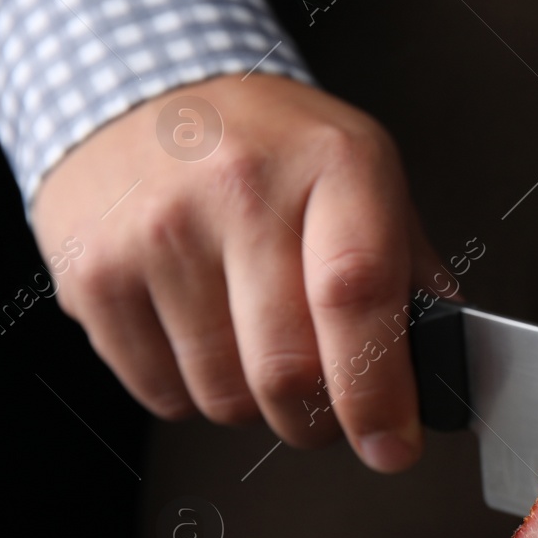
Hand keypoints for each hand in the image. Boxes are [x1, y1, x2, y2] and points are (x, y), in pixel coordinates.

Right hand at [30, 74, 443, 472]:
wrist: (140, 91)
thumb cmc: (271, 146)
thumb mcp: (363, 170)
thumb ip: (410, 263)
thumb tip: (442, 358)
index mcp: (334, 164)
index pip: (357, 295)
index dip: (378, 392)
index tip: (393, 445)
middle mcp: (240, 190)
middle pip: (287, 368)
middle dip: (322, 421)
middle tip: (333, 412)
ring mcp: (157, 232)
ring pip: (225, 396)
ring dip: (257, 408)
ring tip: (260, 350)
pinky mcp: (94, 273)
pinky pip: (161, 394)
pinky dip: (194, 394)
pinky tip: (204, 336)